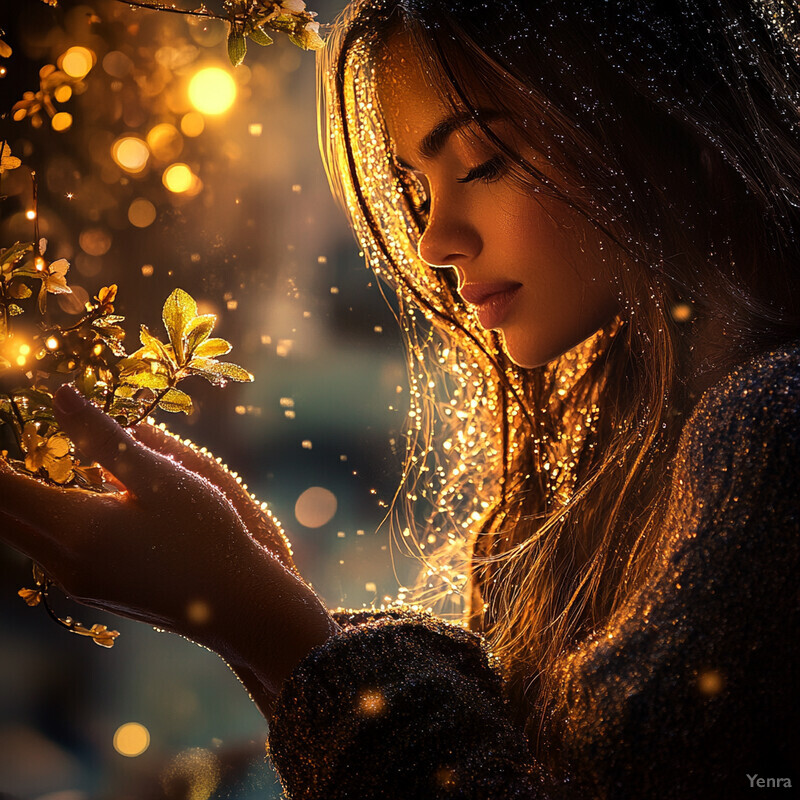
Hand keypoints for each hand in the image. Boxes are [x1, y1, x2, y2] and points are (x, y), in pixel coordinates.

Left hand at [0, 385, 338, 708]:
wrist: (236, 603)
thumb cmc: (205, 535)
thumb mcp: (159, 477)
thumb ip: (103, 438)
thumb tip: (59, 396)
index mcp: (75, 528)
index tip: (5, 421)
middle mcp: (62, 561)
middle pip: (1, 514)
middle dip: (1, 477)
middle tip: (17, 438)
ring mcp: (75, 580)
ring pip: (22, 531)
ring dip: (19, 495)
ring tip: (38, 459)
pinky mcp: (92, 588)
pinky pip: (48, 546)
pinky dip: (44, 515)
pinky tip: (74, 496)